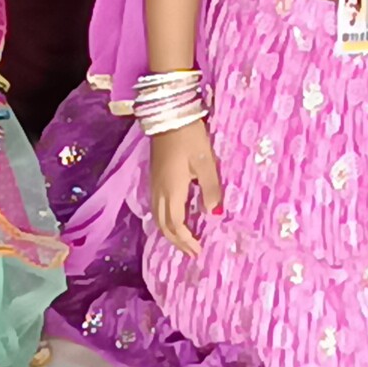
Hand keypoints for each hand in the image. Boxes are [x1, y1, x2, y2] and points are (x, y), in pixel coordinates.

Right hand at [143, 119, 222, 253]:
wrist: (169, 115)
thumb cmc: (190, 137)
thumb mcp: (206, 162)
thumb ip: (211, 189)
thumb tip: (214, 213)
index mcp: (172, 190)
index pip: (176, 224)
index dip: (186, 240)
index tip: (198, 250)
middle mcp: (159, 191)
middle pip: (163, 225)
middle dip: (177, 241)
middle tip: (192, 251)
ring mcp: (154, 184)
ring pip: (157, 216)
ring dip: (169, 231)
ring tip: (184, 239)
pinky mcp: (154, 177)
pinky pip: (156, 207)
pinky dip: (165, 219)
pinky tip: (175, 218)